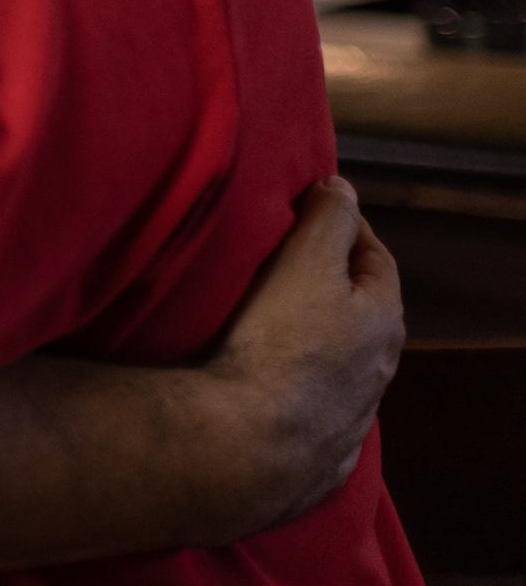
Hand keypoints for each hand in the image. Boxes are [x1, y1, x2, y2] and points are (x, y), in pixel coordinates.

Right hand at [209, 176, 403, 528]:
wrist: (251, 441)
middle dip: (330, 280)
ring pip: (340, 357)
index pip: (377, 257)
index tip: (311, 207)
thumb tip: (343, 188)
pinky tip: (270, 379)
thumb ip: (328, 219)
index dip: (347, 226)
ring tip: (269, 315)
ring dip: (314, 333)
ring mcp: (351, 412)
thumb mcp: (305, 261)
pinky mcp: (319, 447)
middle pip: (361, 309)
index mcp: (384, 319)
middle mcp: (379, 367)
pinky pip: (313, 400)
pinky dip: (298, 379)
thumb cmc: (280, 341)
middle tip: (286, 258)